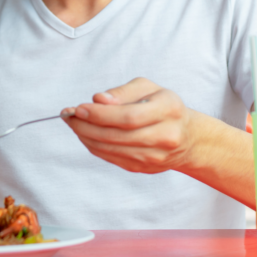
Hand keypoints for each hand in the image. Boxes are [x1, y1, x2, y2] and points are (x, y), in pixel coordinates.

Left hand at [62, 78, 196, 173]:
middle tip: (69, 116)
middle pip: (118, 135)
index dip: (100, 114)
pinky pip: (113, 158)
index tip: (79, 108)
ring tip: (74, 124)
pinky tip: (86, 135)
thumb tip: (98, 100)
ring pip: (112, 149)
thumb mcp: (148, 88)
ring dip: (87, 137)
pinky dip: (95, 147)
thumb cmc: (162, 106)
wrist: (187, 138)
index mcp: (169, 110)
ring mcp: (156, 157)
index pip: (129, 117)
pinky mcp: (145, 168)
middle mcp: (166, 136)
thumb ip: (122, 92)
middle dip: (87, 126)